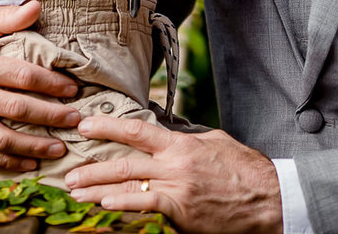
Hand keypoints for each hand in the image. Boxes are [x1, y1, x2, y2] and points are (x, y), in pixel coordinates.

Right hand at [0, 1, 80, 170]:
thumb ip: (9, 15)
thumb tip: (37, 6)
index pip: (22, 77)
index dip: (51, 84)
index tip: (74, 89)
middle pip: (16, 110)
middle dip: (50, 117)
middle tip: (76, 120)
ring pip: (0, 139)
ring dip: (33, 147)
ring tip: (60, 148)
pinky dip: (7, 163)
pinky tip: (31, 164)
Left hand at [66, 117, 283, 233]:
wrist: (269, 199)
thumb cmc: (245, 171)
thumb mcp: (216, 143)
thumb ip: (189, 139)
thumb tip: (169, 133)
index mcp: (183, 144)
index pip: (137, 130)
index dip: (107, 126)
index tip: (85, 125)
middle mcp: (176, 164)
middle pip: (124, 160)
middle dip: (92, 165)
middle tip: (69, 169)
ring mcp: (178, 188)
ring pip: (128, 184)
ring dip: (97, 187)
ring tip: (75, 191)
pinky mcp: (182, 212)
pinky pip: (145, 205)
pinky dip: (122, 204)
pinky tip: (104, 204)